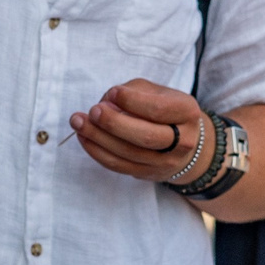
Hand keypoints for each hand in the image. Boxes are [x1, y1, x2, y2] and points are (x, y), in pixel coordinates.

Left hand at [72, 80, 208, 184]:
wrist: (186, 141)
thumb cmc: (165, 109)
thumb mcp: (157, 92)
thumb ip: (132, 91)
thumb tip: (106, 102)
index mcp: (187, 112)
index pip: (158, 109)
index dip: (132, 101)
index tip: (112, 93)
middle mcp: (182, 141)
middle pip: (145, 136)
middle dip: (113, 123)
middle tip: (93, 111)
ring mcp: (166, 162)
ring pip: (128, 153)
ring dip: (98, 137)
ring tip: (78, 122)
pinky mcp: (148, 173)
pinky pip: (119, 165)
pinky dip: (97, 152)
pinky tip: (83, 137)